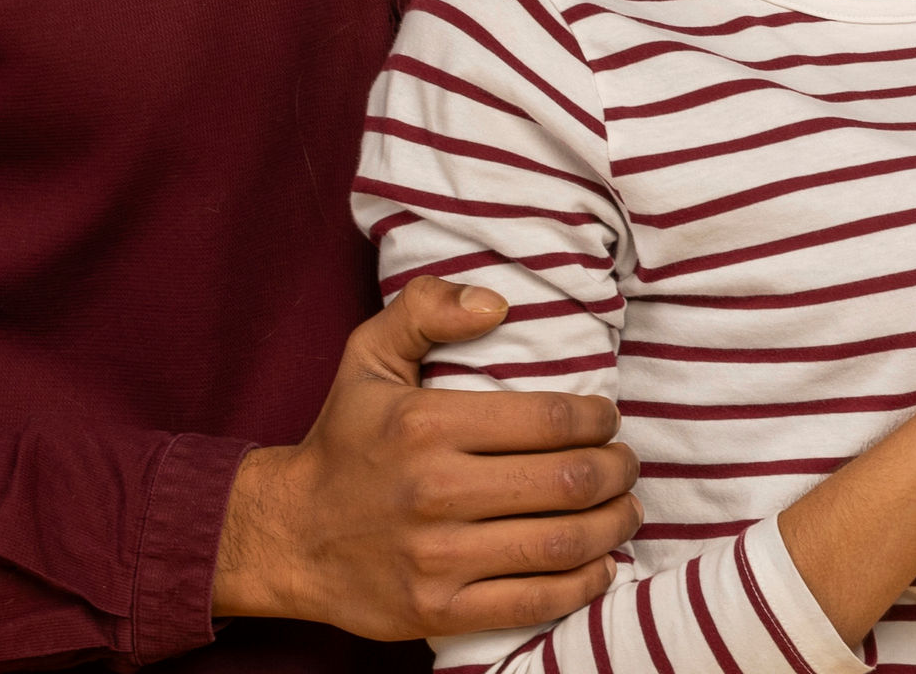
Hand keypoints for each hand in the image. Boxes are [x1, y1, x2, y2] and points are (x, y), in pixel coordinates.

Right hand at [212, 274, 643, 638]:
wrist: (288, 535)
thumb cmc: (344, 440)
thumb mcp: (368, 356)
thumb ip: (426, 309)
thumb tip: (497, 305)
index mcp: (424, 425)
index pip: (547, 418)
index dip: (597, 418)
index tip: (607, 419)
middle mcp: (434, 492)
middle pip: (567, 482)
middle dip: (617, 470)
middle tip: (626, 464)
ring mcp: (437, 558)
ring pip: (562, 543)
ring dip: (613, 526)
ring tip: (625, 509)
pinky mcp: (439, 611)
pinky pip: (535, 601)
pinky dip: (583, 584)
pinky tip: (600, 564)